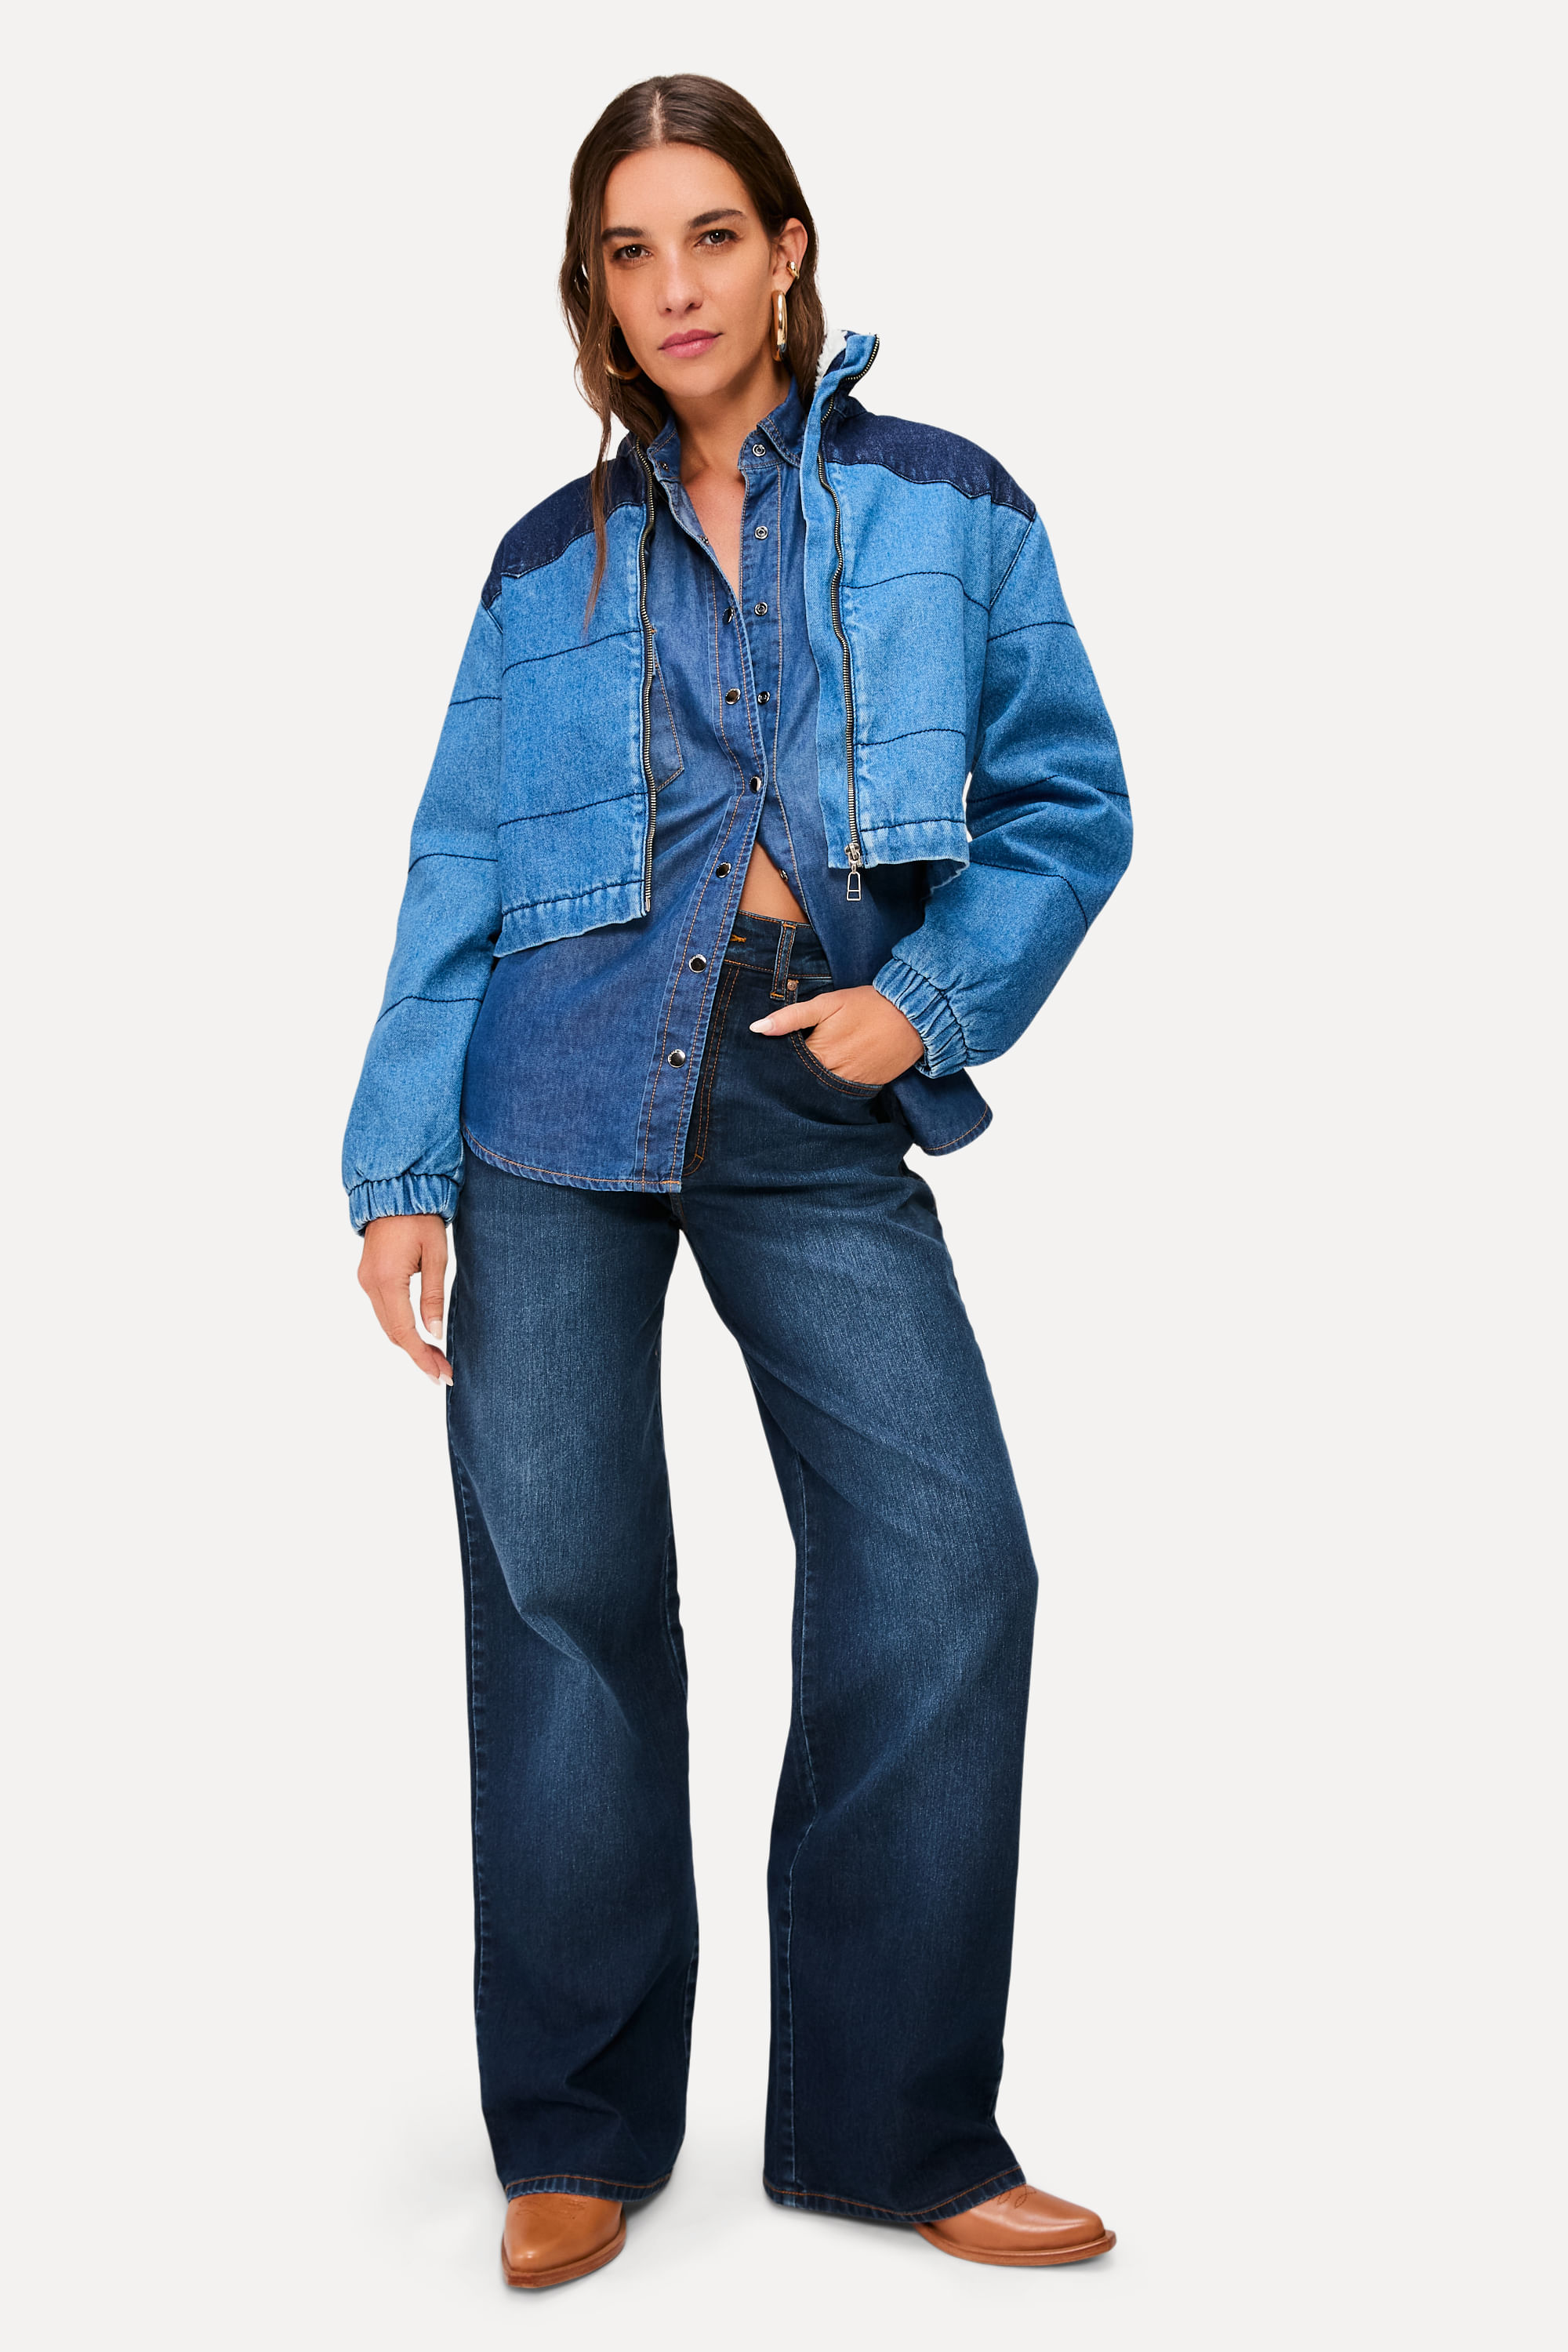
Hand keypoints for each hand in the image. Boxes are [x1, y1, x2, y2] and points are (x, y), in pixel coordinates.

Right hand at [358, 1213, 451, 1382]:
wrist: (395, 1190)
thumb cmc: (420, 1218)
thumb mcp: (436, 1255)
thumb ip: (433, 1295)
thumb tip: (434, 1333)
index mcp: (388, 1280)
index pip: (404, 1331)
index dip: (422, 1356)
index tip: (440, 1375)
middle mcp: (370, 1284)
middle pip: (393, 1333)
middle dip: (418, 1356)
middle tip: (443, 1373)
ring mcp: (366, 1281)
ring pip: (387, 1324)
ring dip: (409, 1343)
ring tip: (436, 1360)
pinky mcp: (368, 1276)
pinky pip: (384, 1311)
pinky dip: (400, 1328)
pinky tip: (419, 1337)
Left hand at [749, 984, 924, 1085]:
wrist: (912, 1016)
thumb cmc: (867, 1005)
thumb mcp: (827, 1004)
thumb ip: (791, 1017)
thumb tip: (757, 1028)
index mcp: (818, 1054)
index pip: (785, 1066)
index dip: (776, 1060)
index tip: (769, 1055)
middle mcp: (832, 1076)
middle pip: (800, 1082)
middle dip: (791, 1076)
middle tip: (786, 1065)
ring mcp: (850, 1086)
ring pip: (819, 1091)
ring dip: (810, 1083)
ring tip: (810, 1069)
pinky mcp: (866, 1089)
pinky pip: (841, 1094)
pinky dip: (832, 1087)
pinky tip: (830, 1075)